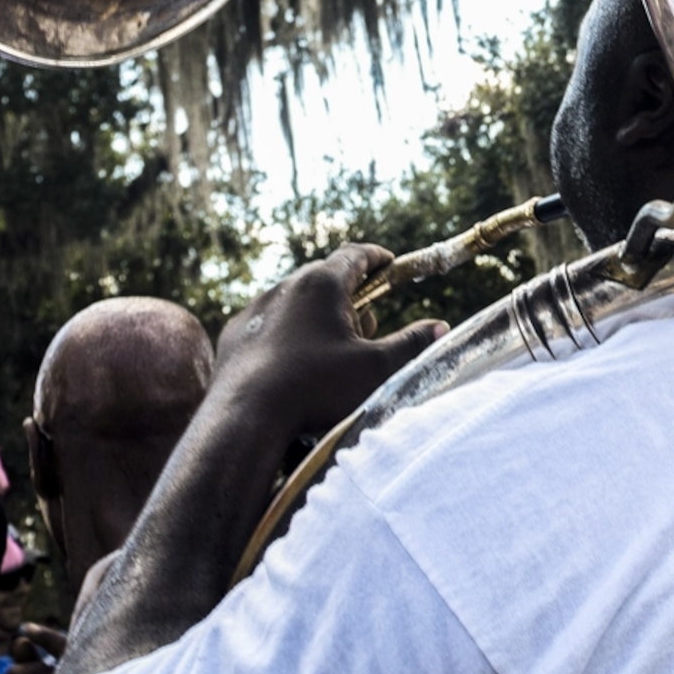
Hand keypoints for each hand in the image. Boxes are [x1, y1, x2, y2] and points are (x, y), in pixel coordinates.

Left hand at [212, 245, 449, 440]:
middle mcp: (284, 287)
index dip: (377, 259)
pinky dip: (286, 336)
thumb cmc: (316, 389)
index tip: (389, 265)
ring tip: (329, 352)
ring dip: (316, 317)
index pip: (355, 255)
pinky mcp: (234, 335)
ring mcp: (254, 310)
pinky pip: (268, 325)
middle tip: (365, 326)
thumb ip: (411, 343)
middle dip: (349, 297)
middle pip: (325, 279)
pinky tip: (292, 366)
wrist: (245, 419)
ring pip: (295, 302)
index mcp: (322, 284)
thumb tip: (440, 327)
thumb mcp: (376, 369)